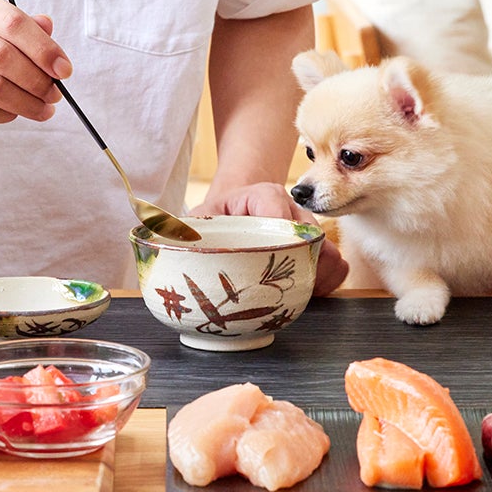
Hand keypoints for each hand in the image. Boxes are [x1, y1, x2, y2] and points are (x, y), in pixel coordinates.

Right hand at [0, 0, 72, 122]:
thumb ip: (17, 24)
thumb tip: (50, 29)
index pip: (12, 22)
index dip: (44, 48)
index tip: (64, 69)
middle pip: (3, 57)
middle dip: (38, 80)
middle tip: (54, 94)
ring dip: (25, 102)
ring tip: (43, 108)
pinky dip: (3, 114)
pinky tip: (14, 112)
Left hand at [190, 181, 348, 295]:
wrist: (238, 217)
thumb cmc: (215, 222)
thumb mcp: (194, 221)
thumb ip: (175, 226)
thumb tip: (154, 236)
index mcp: (261, 195)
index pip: (276, 205)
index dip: (272, 235)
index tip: (260, 260)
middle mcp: (292, 210)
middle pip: (310, 237)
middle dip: (294, 267)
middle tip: (272, 289)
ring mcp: (310, 232)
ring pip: (328, 254)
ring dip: (313, 279)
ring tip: (289, 296)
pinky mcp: (321, 251)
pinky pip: (337, 268)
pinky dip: (326, 284)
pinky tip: (303, 295)